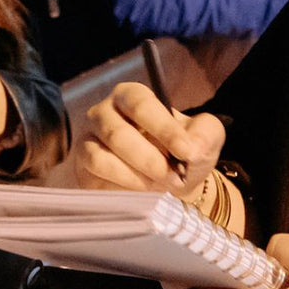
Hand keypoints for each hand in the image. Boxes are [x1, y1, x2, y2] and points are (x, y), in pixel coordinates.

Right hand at [73, 81, 224, 198]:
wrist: (169, 184)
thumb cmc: (183, 154)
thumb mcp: (205, 139)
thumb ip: (206, 134)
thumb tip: (191, 147)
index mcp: (133, 96)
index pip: (142, 105)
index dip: (164, 129)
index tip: (186, 152)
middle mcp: (104, 112)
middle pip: (117, 133)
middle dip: (150, 160)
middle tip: (173, 177)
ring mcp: (89, 139)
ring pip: (101, 157)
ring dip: (135, 176)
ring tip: (159, 186)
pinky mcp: (83, 166)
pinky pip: (94, 176)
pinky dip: (121, 186)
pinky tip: (140, 192)